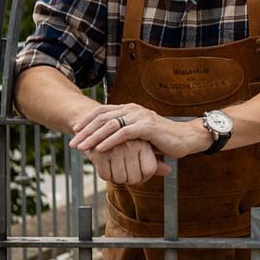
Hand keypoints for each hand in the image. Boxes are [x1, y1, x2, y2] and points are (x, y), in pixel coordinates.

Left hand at [69, 102, 210, 159]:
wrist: (186, 139)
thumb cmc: (162, 139)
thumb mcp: (139, 135)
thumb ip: (124, 133)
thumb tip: (105, 141)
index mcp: (129, 109)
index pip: (102, 111)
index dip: (87, 121)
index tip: (74, 132)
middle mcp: (133, 109)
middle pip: (102, 118)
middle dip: (85, 131)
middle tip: (73, 143)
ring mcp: (140, 116)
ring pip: (110, 125)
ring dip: (93, 137)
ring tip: (82, 148)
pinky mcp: (147, 126)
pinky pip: (123, 133)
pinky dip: (109, 141)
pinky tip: (99, 150)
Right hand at [91, 138, 171, 185]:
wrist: (100, 126)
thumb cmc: (125, 141)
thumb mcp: (142, 148)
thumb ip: (155, 161)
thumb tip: (169, 170)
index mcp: (144, 143)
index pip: (149, 171)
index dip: (143, 177)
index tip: (138, 175)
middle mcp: (132, 145)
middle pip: (134, 178)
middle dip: (129, 180)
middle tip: (125, 174)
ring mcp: (115, 148)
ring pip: (120, 178)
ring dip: (117, 178)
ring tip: (116, 170)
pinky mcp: (99, 152)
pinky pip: (105, 175)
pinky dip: (105, 175)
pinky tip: (106, 167)